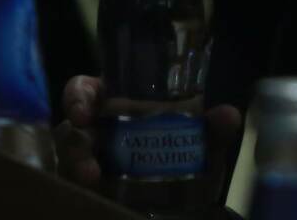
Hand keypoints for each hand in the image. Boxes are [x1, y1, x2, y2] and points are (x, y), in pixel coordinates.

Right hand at [55, 74, 243, 209]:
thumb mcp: (200, 145)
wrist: (184, 205)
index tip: (83, 111)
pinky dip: (84, 193)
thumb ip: (212, 130)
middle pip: (70, 130)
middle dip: (74, 145)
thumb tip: (228, 116)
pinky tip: (97, 197)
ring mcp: (88, 164)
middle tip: (88, 164)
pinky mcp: (88, 191)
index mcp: (116, 108)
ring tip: (93, 181)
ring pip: (68, 163)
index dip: (78, 96)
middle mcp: (96, 133)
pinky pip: (74, 190)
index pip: (85, 92)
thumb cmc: (182, 157)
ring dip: (77, 172)